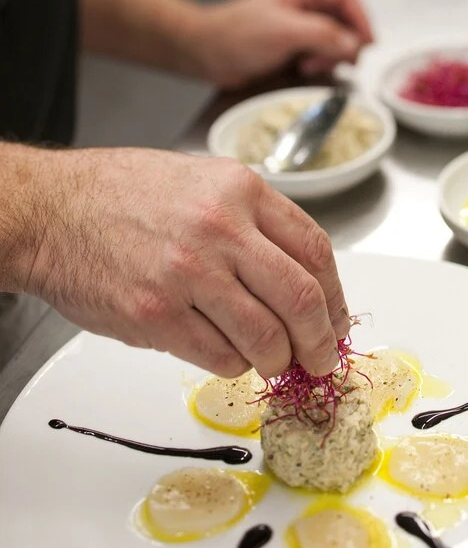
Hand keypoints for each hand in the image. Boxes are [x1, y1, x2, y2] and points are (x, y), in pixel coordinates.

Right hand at [23, 148, 349, 376]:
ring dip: (277, 361)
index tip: (336, 321)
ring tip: (270, 363)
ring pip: (266, 338)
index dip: (336, 296)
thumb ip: (253, 222)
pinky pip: (220, 357)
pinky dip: (233, 365)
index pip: (316, 250)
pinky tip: (224, 354)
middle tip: (320, 361)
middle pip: (302, 299)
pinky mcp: (156, 314)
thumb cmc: (122, 194)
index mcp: (241, 190)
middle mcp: (221, 228)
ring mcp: (188, 273)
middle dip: (320, 342)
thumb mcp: (203, 181)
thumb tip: (301, 279)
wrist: (51, 210)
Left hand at [186, 0, 373, 87]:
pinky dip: (319, 64)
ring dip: (329, 56)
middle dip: (344, 42)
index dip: (361, 19)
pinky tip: (303, 69)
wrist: (207, 55)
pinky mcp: (294, 46)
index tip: (367, 43)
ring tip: (310, 66)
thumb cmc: (236, 35)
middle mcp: (304, 4)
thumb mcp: (284, 31)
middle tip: (337, 61)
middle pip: (345, 20)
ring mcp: (299, 26)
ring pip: (335, 40)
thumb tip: (352, 44)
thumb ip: (322, 35)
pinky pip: (320, 54)